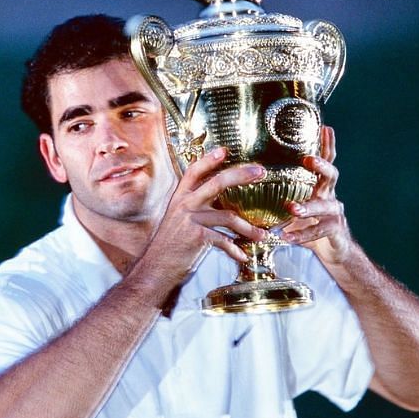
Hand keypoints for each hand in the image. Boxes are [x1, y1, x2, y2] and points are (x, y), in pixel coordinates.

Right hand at [141, 147, 268, 278]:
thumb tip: (220, 203)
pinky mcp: (196, 237)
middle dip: (241, 175)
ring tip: (262, 235)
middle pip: (216, 183)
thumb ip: (196, 208)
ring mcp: (190, 220)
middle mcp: (185, 204)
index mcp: (180, 198)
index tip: (224, 150)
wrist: (156, 267)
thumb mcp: (179, 220)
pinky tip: (243, 255)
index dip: (208, 160)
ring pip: (228, 216)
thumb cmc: (172, 245)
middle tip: (260, 172)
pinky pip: (224, 240)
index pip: (193, 172)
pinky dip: (235, 249)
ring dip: (249, 228)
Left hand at [282, 126, 355, 265]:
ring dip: (308, 206)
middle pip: (331, 175)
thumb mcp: (296, 208)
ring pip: (324, 205)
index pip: (326, 161)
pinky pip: (319, 231)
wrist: (333, 250)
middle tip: (308, 160)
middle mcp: (330, 195)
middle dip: (321, 166)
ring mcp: (334, 213)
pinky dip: (301, 235)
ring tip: (292, 209)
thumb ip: (278, 198)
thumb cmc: (310, 224)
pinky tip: (287, 237)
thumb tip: (246, 187)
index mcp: (320, 186)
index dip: (326, 145)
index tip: (324, 128)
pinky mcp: (335, 230)